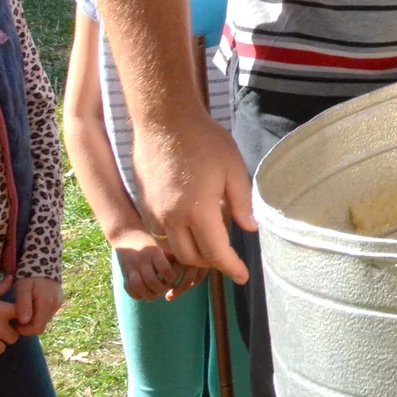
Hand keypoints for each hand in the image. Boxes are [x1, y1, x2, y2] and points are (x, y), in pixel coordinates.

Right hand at [0, 279, 17, 362]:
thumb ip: (1, 287)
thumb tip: (10, 277)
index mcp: (5, 313)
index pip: (23, 317)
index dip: (21, 320)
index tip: (15, 320)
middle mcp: (0, 328)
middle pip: (13, 338)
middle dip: (8, 335)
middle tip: (0, 332)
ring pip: (0, 349)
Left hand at [12, 276, 62, 336]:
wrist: (44, 260)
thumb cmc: (29, 274)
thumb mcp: (22, 287)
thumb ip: (23, 304)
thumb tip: (24, 321)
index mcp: (47, 303)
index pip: (37, 328)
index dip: (25, 330)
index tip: (13, 324)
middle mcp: (55, 305)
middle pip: (41, 326)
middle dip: (28, 326)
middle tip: (15, 318)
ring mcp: (58, 303)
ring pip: (44, 320)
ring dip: (33, 320)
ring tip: (23, 310)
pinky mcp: (59, 301)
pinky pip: (47, 314)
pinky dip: (38, 314)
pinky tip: (31, 306)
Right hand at [108, 224, 179, 300]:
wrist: (126, 234)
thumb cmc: (150, 238)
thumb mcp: (162, 243)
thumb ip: (172, 253)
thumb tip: (188, 264)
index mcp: (154, 252)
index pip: (165, 269)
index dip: (171, 278)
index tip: (173, 280)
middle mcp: (142, 260)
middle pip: (151, 280)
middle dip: (159, 289)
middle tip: (164, 290)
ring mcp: (131, 267)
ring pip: (138, 286)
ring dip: (147, 294)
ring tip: (154, 295)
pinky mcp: (124, 272)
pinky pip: (128, 287)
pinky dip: (136, 295)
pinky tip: (143, 295)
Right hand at [132, 110, 254, 284]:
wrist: (164, 121)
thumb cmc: (204, 140)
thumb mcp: (234, 168)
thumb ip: (242, 202)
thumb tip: (250, 228)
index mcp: (198, 211)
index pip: (216, 252)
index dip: (231, 267)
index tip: (243, 276)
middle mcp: (172, 218)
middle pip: (192, 257)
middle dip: (213, 263)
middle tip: (230, 258)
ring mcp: (155, 212)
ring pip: (175, 247)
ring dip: (194, 252)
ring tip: (213, 242)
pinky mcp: (145, 205)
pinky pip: (163, 232)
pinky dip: (180, 238)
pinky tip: (193, 225)